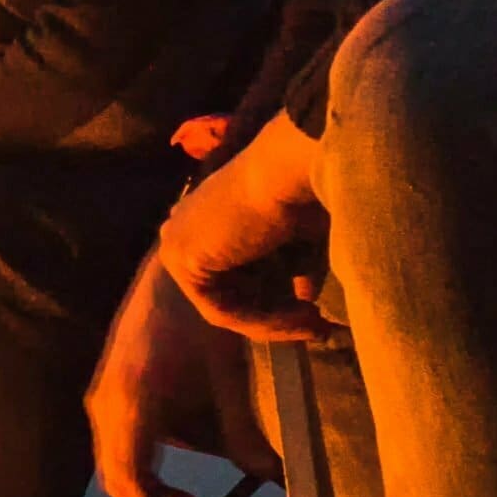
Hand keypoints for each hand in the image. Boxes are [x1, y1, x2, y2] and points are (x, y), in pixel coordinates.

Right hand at [86, 265, 246, 496]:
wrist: (177, 265)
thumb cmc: (204, 318)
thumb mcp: (230, 378)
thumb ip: (244, 433)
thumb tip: (268, 478)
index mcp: (130, 406)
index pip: (132, 484)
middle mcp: (105, 405)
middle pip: (120, 479)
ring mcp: (105, 394)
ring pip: (123, 459)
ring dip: (161, 482)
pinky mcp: (114, 384)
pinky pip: (128, 436)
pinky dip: (158, 455)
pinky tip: (195, 447)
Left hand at [156, 112, 334, 344]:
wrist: (292, 168)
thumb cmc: (304, 192)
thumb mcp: (301, 241)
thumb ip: (294, 271)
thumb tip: (304, 301)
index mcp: (205, 217)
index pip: (234, 276)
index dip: (276, 303)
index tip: (316, 315)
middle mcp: (183, 228)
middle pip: (228, 293)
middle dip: (278, 317)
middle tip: (321, 328)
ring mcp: (175, 242)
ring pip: (227, 306)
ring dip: (278, 323)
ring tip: (320, 325)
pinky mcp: (180, 259)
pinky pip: (222, 310)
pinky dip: (265, 321)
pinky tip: (303, 319)